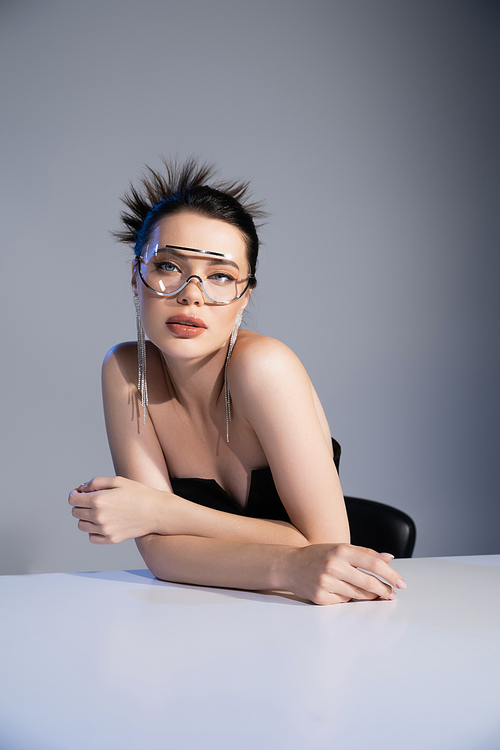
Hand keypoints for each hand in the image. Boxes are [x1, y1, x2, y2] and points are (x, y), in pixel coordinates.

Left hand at [68, 476, 166, 543]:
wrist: (157, 511)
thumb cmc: (139, 493)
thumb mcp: (118, 481)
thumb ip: (96, 482)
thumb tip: (81, 488)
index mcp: (99, 500)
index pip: (73, 500)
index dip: (74, 494)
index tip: (80, 492)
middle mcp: (99, 517)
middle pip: (75, 512)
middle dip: (80, 505)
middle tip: (91, 500)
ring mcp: (105, 530)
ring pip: (82, 526)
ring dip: (85, 518)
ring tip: (98, 511)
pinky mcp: (111, 539)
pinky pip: (92, 538)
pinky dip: (93, 531)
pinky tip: (103, 523)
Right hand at [282, 543, 406, 604]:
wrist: (289, 565)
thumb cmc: (318, 556)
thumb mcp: (340, 548)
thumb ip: (365, 553)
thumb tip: (389, 558)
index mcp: (341, 549)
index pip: (373, 562)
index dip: (390, 574)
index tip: (401, 583)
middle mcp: (333, 565)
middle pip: (368, 582)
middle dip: (384, 590)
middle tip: (392, 594)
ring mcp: (326, 582)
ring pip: (358, 594)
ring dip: (369, 596)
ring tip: (374, 594)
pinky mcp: (320, 596)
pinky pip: (343, 601)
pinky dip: (348, 598)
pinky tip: (343, 592)